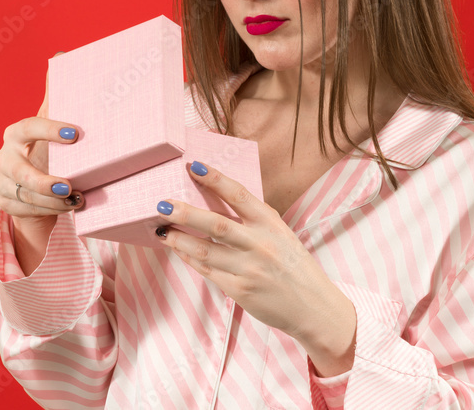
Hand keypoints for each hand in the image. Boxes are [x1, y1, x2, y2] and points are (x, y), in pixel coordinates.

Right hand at [0, 52, 85, 226]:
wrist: (37, 183)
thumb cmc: (48, 146)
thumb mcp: (51, 122)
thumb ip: (56, 94)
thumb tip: (61, 55)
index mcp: (16, 133)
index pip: (29, 127)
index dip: (50, 129)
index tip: (75, 134)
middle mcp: (4, 157)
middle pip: (21, 172)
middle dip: (45, 181)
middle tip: (70, 185)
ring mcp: (0, 181)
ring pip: (26, 196)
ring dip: (54, 201)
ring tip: (79, 200)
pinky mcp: (4, 202)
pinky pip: (27, 210)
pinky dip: (50, 211)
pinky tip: (70, 208)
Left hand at [155, 161, 356, 374]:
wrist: (313, 306)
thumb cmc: (294, 265)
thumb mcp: (281, 234)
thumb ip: (254, 220)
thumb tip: (217, 199)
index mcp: (271, 225)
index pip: (239, 195)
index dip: (215, 179)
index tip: (194, 166)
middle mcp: (259, 245)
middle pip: (216, 224)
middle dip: (186, 213)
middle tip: (162, 204)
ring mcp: (248, 269)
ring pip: (204, 251)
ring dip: (179, 239)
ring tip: (161, 230)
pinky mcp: (238, 290)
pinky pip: (207, 271)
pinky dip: (189, 258)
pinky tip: (178, 249)